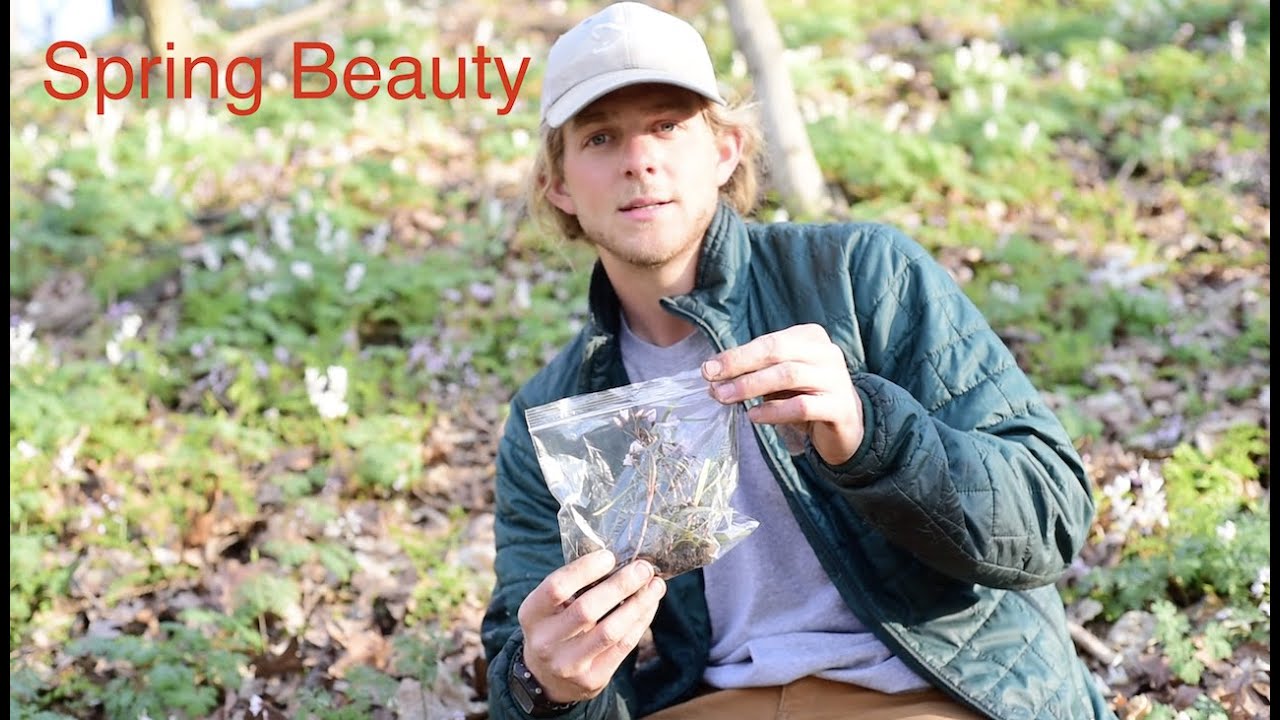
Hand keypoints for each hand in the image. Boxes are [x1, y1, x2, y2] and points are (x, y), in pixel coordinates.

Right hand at [517, 549, 666, 702]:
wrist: (547, 679)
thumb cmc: (555, 627)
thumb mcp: (550, 606)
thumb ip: (575, 585)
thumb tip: (620, 559)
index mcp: (531, 614)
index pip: (556, 587)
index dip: (585, 569)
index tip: (610, 556)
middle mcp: (546, 641)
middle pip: (587, 610)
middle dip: (621, 585)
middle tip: (643, 568)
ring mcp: (569, 664)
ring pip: (611, 631)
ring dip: (638, 604)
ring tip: (655, 585)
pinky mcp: (593, 679)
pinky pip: (624, 646)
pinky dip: (641, 621)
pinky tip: (650, 604)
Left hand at [702, 323, 863, 465]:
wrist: (847, 426)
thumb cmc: (807, 396)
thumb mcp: (780, 379)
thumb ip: (753, 374)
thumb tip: (714, 379)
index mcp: (810, 338)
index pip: (769, 341)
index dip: (736, 354)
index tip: (708, 368)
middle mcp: (826, 353)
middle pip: (777, 352)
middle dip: (740, 365)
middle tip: (712, 380)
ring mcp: (836, 379)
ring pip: (789, 375)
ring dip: (752, 386)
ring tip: (725, 397)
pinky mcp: (840, 408)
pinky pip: (802, 406)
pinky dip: (774, 411)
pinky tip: (754, 416)